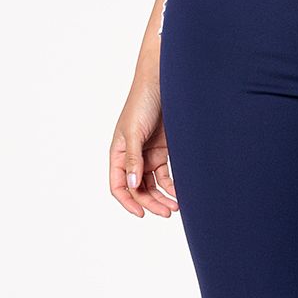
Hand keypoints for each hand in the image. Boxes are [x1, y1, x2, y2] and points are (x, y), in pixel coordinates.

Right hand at [109, 76, 178, 218]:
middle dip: (150, 202)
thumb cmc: (142, 103)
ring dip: (162, 197)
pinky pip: (165, 175)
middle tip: (166, 212)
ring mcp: (148, 155)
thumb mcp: (133, 132)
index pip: (118, 185)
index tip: (141, 213)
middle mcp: (132, 157)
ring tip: (175, 207)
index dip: (128, 201)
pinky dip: (171, 186)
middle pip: (138, 188)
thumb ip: (132, 159)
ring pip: (153, 184)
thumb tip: (132, 184)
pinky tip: (179, 193)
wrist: (163, 84)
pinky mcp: (163, 151)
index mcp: (118, 154)